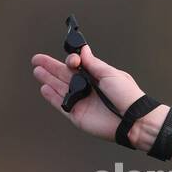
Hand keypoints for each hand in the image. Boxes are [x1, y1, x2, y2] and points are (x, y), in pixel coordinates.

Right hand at [30, 44, 145, 142]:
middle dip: (51, 67)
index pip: (77, 66)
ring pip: (60, 88)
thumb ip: (94, 63)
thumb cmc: (128, 96)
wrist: (133, 119)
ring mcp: (82, 102)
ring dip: (48, 79)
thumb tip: (84, 51)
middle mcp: (88, 89)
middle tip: (37, 59)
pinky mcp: (77, 115)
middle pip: (64, 75)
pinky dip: (52, 97)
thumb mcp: (110, 74)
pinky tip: (44, 88)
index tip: (71, 61)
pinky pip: (61, 105)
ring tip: (37, 70)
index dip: (71, 61)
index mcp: (97, 77)